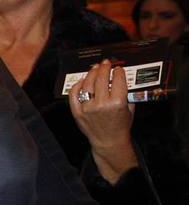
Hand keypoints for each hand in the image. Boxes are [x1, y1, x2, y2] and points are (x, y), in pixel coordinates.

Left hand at [68, 59, 136, 183]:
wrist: (109, 141)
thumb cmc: (121, 125)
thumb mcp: (129, 108)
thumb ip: (126, 93)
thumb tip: (120, 77)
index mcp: (117, 103)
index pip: (117, 80)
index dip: (117, 72)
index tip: (117, 68)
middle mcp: (101, 104)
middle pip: (101, 79)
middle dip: (104, 68)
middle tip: (105, 63)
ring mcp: (87, 108)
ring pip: (87, 84)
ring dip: (91, 73)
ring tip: (95, 68)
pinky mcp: (77, 112)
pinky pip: (74, 94)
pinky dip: (77, 85)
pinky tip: (82, 80)